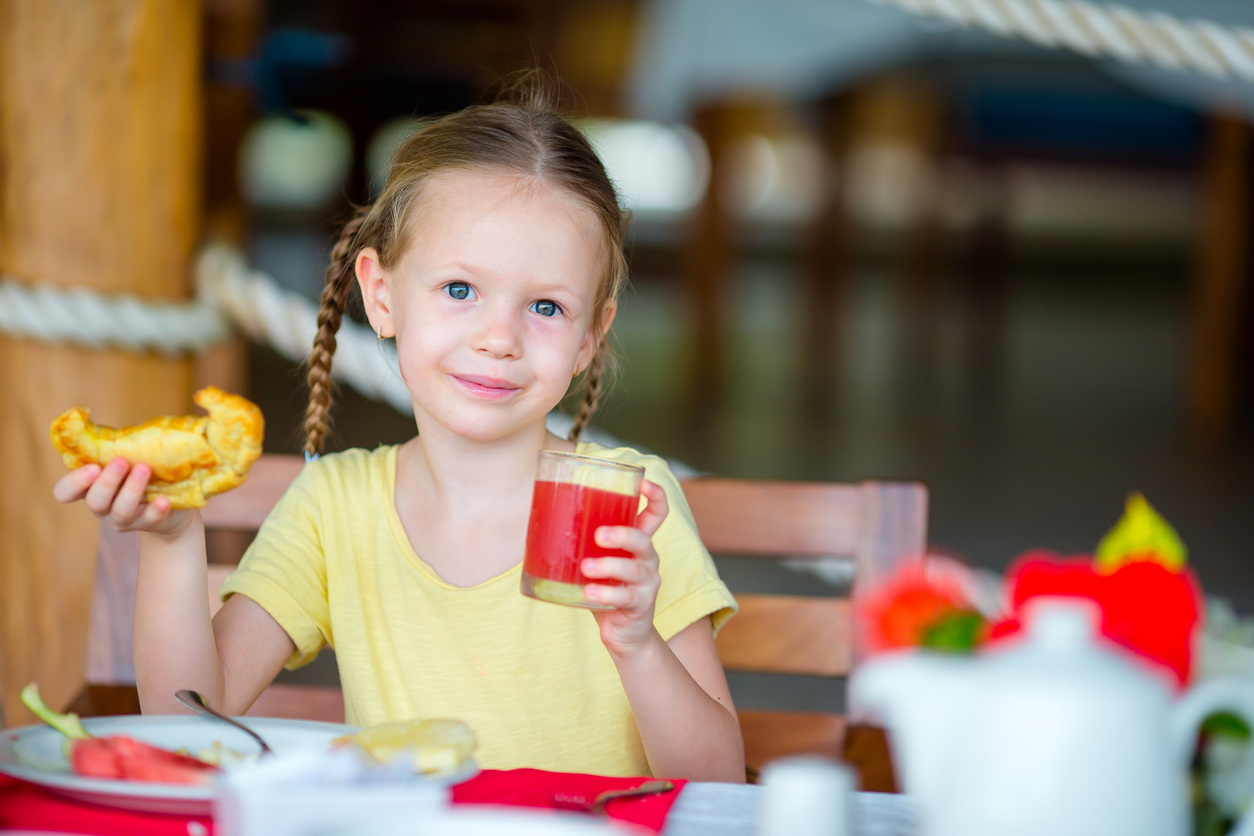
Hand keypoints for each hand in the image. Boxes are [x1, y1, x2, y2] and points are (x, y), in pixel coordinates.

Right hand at [53, 457, 194, 539]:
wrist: (173, 499)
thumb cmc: (141, 468)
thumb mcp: (127, 455)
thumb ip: (118, 443)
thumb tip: (114, 424)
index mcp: (90, 487)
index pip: (65, 492)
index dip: (74, 482)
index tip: (92, 467)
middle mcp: (103, 506)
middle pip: (95, 501)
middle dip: (107, 482)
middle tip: (121, 461)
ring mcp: (124, 519)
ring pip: (121, 511)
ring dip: (132, 490)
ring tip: (144, 469)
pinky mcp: (149, 524)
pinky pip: (150, 520)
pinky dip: (156, 510)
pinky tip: (164, 500)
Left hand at [581, 479, 668, 656]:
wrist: (625, 634)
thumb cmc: (606, 589)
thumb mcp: (597, 561)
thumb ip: (582, 542)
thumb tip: (537, 517)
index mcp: (638, 544)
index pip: (657, 514)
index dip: (656, 496)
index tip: (643, 483)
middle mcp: (647, 560)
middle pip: (644, 540)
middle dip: (622, 534)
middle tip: (597, 535)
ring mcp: (646, 584)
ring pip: (633, 570)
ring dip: (609, 566)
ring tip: (586, 568)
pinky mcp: (640, 606)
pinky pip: (625, 598)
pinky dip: (605, 594)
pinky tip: (588, 593)